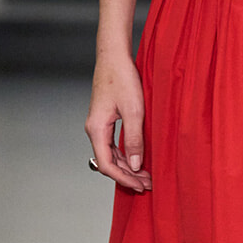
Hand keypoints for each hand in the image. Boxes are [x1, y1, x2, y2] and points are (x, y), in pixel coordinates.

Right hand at [86, 54, 151, 191]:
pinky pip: (113, 144)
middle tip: (148, 185)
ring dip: (128, 166)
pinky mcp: (106, 119)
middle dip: (128, 175)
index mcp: (97, 129)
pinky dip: (126, 155)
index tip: (140, 185)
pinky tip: (138, 159)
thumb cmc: (122, 78)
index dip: (123, 178)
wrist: (114, 56)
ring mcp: (99, 125)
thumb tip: (136, 165)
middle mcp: (94, 129)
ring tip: (146, 176)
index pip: (106, 165)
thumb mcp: (134, 111)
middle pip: (108, 162)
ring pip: (111, 154)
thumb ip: (134, 139)